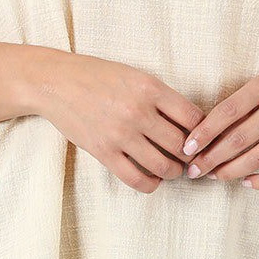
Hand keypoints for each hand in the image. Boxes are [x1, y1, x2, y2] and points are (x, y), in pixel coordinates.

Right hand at [38, 52, 205, 193]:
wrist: (55, 82)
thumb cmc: (97, 76)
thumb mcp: (135, 75)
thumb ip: (161, 97)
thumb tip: (191, 123)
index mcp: (151, 88)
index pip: (193, 118)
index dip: (203, 132)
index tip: (202, 139)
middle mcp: (139, 111)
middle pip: (182, 145)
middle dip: (192, 156)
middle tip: (192, 159)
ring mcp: (121, 134)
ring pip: (164, 166)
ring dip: (174, 172)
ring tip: (174, 169)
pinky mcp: (104, 152)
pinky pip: (136, 179)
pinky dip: (151, 184)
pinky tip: (152, 179)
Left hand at [180, 68, 258, 190]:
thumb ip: (239, 105)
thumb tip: (203, 134)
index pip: (227, 111)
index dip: (204, 131)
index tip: (187, 147)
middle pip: (239, 139)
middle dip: (212, 158)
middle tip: (193, 170)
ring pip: (257, 158)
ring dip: (231, 172)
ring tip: (214, 176)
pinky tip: (246, 183)